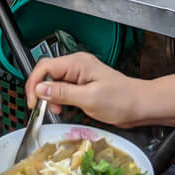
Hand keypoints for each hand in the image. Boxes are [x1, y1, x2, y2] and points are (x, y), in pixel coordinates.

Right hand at [25, 52, 141, 126]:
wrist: (141, 105)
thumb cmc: (121, 100)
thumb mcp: (89, 99)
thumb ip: (63, 93)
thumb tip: (40, 89)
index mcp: (77, 63)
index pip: (45, 67)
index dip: (35, 84)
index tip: (33, 102)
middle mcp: (77, 65)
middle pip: (47, 74)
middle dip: (42, 92)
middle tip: (43, 109)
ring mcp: (80, 75)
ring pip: (54, 83)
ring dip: (51, 97)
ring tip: (57, 110)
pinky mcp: (83, 85)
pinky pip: (64, 89)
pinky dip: (60, 100)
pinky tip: (64, 109)